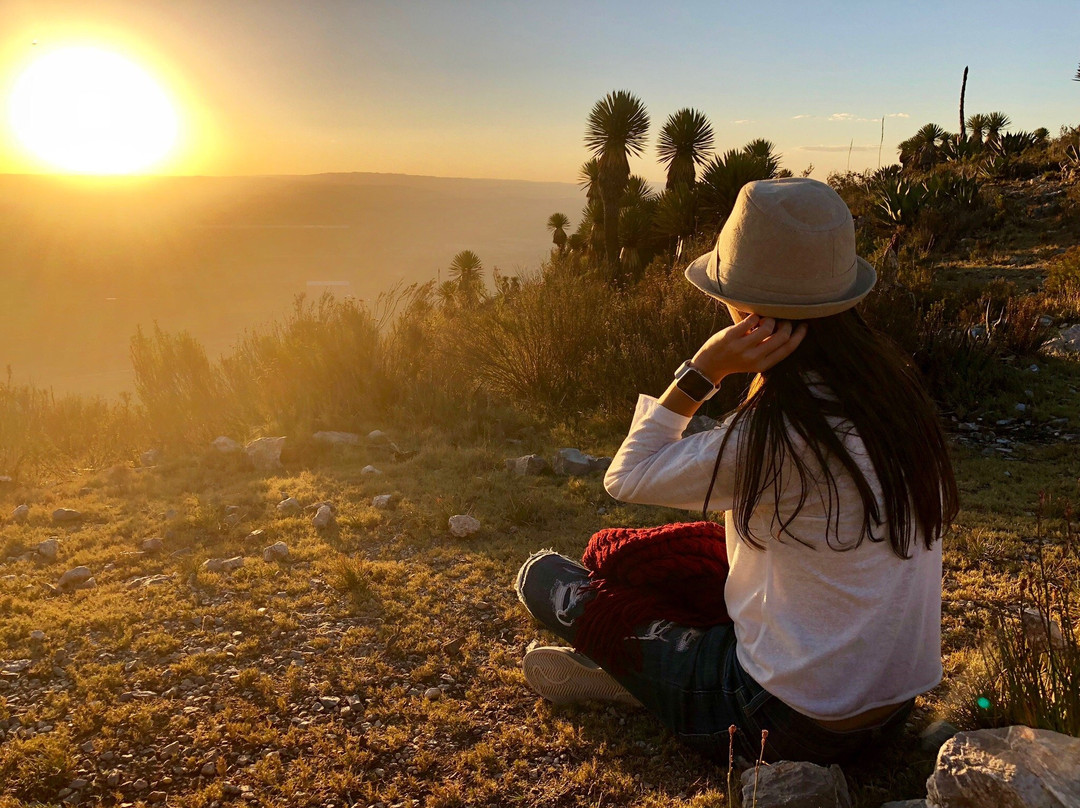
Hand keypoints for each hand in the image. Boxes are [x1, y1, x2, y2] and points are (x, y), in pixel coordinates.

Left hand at [691, 313, 807, 382]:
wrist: (709, 365)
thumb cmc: (736, 359)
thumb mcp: (755, 361)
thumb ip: (769, 350)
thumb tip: (788, 330)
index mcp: (763, 365)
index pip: (788, 348)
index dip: (800, 335)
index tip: (804, 325)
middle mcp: (754, 358)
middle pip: (782, 336)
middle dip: (786, 324)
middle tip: (782, 319)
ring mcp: (742, 347)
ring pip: (768, 326)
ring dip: (770, 319)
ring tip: (764, 320)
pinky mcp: (731, 336)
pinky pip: (751, 320)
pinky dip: (756, 316)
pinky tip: (753, 318)